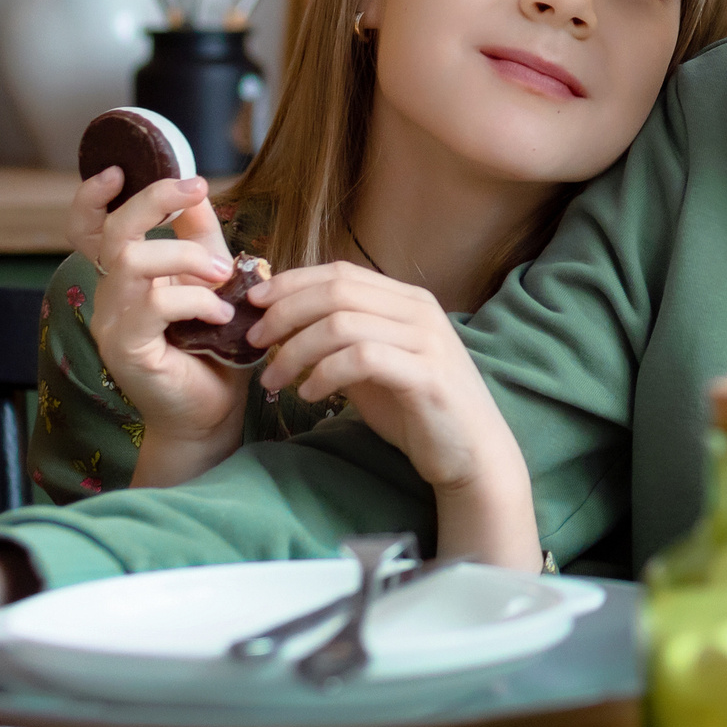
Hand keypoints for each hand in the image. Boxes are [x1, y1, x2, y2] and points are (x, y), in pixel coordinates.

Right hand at [79, 172, 251, 461]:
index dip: (91, 196)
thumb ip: (200, 238)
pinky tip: (221, 315)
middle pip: (114, 231)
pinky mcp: (126, 349)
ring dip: (187, 256)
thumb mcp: (212, 281)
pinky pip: (155, 304)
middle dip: (154, 199)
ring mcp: (112, 323)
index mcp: (126, 276)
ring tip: (223, 275)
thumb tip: (197, 193)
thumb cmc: (212, 349)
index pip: (88, 228)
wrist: (211, 412)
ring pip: (133, 261)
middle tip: (196, 191)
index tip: (120, 168)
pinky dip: (196, 300)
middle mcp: (110, 295)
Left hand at [251, 263, 538, 569]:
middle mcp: (419, 310)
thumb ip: (340, 342)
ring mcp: (426, 340)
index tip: (254, 302)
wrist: (472, 454)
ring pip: (342, 323)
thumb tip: (283, 326)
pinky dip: (324, 374)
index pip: (340, 272)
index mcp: (407, 299)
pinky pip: (361, 359)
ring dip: (296, 350)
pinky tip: (309, 394)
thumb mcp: (374, 367)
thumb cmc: (418, 410)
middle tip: (254, 340)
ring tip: (273, 378)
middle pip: (337, 291)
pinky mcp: (426, 375)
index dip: (292, 282)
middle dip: (285, 312)